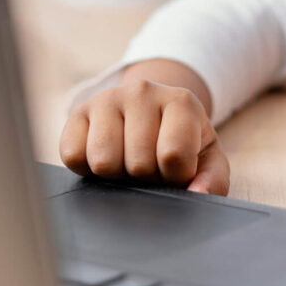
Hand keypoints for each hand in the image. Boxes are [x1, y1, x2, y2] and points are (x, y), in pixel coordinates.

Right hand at [59, 79, 229, 194]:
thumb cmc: (184, 142)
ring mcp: (107, 98)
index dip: (175, 177)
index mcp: (182, 102)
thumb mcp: (208, 158)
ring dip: (117, 175)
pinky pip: (72, 155)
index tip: (177, 170)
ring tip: (129, 161)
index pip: (173, 156)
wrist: (153, 112)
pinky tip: (107, 156)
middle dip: (146, 177)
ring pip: (103, 161)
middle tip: (151, 166)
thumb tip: (198, 194)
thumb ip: (213, 180)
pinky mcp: (78, 111)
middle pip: (137, 164)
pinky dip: (87, 168)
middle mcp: (143, 92)